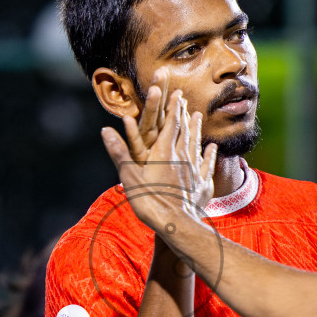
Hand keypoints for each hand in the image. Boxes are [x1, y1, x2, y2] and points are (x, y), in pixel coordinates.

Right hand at [102, 91, 212, 233]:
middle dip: (184, 113)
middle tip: (185, 100)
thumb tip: (105, 131)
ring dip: (196, 128)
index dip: (173, 107)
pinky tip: (212, 147)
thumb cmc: (150, 202)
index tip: (176, 93)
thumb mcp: (129, 177)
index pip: (170, 124)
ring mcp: (194, 169)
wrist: (176, 224)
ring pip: (196, 143)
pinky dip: (209, 153)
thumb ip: (119, 152)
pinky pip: (207, 164)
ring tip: (198, 116)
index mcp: (164, 152)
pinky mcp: (202, 183)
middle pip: (184, 130)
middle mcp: (182, 157)